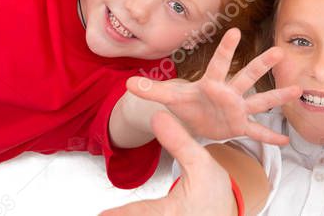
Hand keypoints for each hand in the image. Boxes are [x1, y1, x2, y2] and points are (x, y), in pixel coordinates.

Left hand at [99, 111, 234, 215]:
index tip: (102, 215)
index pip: (141, 213)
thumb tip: (157, 116)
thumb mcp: (200, 163)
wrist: (224, 213)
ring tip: (105, 215)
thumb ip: (178, 142)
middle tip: (99, 215)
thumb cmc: (211, 191)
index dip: (121, 215)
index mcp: (172, 211)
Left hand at [126, 28, 300, 143]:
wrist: (199, 117)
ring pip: (260, 101)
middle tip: (278, 52)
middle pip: (247, 77)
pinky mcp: (240, 127)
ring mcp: (238, 109)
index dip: (225, 49)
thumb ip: (152, 90)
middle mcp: (230, 93)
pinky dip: (268, 137)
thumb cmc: (189, 102)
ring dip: (277, 96)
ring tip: (297, 90)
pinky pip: (256, 132)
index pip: (218, 64)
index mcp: (212, 83)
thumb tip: (128, 84)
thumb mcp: (171, 97)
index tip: (234, 32)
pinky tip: (285, 140)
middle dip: (261, 66)